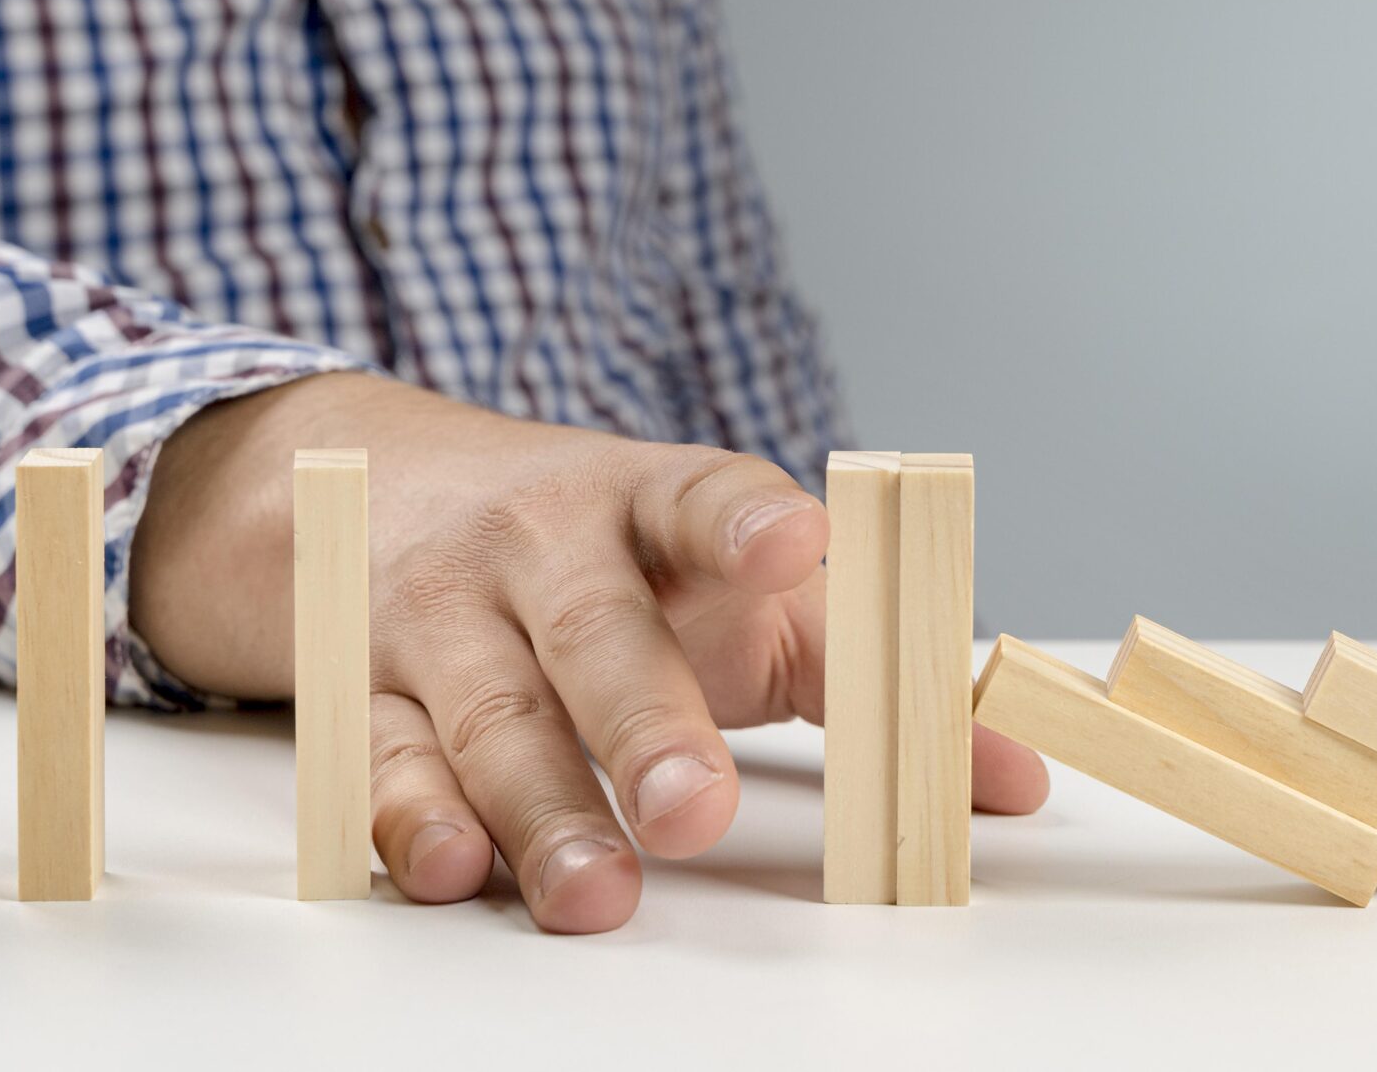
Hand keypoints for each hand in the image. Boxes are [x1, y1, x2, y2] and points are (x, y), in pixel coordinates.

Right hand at [133, 372, 1049, 930]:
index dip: (748, 520)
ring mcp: (447, 613)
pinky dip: (411, 821)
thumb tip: (1014, 784)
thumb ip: (869, 675)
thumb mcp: (744, 587)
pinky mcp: (362, 687)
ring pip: (492, 713)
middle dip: (646, 723)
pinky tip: (456, 870)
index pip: (705, 496)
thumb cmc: (613, 556)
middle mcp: (544, 547)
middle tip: (694, 813)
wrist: (386, 482)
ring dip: (545, 809)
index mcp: (654, 503)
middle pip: (596, 630)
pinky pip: (381, 760)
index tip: (798, 541)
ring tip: (596, 893)